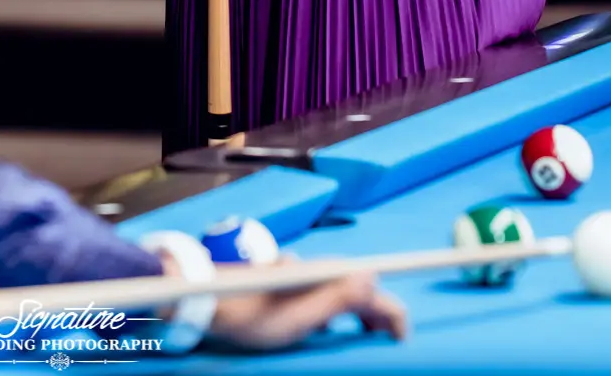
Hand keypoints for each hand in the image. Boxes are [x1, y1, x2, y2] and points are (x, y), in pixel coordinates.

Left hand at [207, 265, 408, 350]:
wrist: (210, 300)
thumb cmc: (253, 316)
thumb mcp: (298, 319)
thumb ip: (338, 301)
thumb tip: (373, 279)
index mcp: (325, 277)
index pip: (374, 290)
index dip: (393, 314)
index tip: (400, 339)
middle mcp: (318, 268)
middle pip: (361, 287)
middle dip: (379, 313)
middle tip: (385, 342)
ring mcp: (304, 272)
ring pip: (344, 289)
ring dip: (360, 311)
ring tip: (363, 335)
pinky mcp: (292, 279)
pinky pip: (325, 291)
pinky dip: (337, 308)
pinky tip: (327, 325)